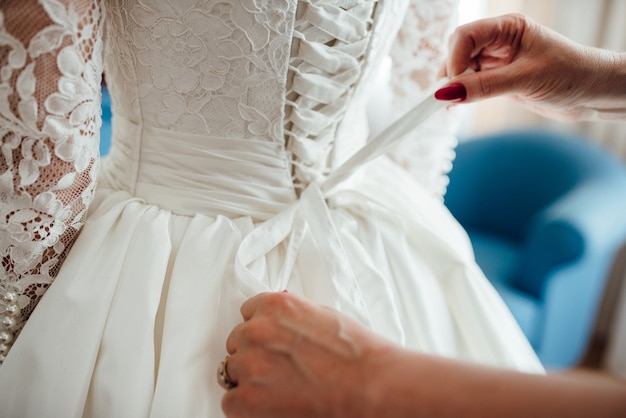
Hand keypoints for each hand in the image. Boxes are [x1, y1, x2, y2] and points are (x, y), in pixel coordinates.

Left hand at [221, 292, 394, 417]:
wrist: (371, 385)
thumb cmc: (357, 354)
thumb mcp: (323, 315)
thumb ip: (291, 317)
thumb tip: (281, 325)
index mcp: (275, 305)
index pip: (247, 313)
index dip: (261, 331)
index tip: (270, 342)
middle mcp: (257, 331)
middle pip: (237, 341)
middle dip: (254, 354)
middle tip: (279, 368)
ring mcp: (251, 364)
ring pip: (230, 371)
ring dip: (249, 379)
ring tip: (279, 388)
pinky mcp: (248, 399)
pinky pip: (230, 402)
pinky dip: (246, 407)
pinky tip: (271, 405)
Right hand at [437, 14, 625, 120]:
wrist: (594, 93)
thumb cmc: (572, 75)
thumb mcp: (525, 81)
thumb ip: (483, 87)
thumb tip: (447, 93)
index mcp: (508, 28)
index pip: (465, 36)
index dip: (453, 59)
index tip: (452, 86)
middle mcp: (500, 41)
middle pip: (459, 51)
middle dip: (451, 73)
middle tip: (448, 98)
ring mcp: (498, 61)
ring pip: (462, 69)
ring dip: (454, 86)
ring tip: (451, 105)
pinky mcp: (498, 80)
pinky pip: (471, 84)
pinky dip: (462, 95)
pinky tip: (458, 105)